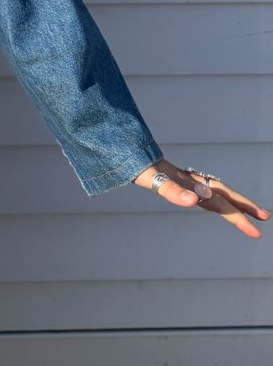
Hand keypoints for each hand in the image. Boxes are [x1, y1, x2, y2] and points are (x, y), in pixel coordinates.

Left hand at [133, 157, 268, 238]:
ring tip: (245, 208)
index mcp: (189, 184)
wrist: (121, 146)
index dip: (239, 218)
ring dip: (230, 200)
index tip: (257, 232)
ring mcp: (182, 178)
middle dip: (243, 206)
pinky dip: (210, 194)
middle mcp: (189, 180)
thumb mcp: (152, 178)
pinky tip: (207, 197)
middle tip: (264, 217)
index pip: (220, 203)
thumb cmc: (136, 165)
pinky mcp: (173, 177)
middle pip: (222, 194)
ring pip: (213, 190)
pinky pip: (198, 188)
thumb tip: (193, 202)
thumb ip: (171, 190)